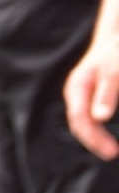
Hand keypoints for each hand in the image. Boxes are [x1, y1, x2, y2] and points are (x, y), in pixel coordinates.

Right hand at [67, 40, 118, 158]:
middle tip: (113, 153)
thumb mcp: (113, 74)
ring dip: (96, 137)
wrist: (116, 38)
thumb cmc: (114, 54)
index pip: (80, 120)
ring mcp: (83, 95)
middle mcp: (77, 93)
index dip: (94, 138)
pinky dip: (100, 129)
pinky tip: (110, 135)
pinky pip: (91, 117)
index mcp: (77, 88)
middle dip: (94, 142)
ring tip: (111, 148)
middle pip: (80, 124)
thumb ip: (106, 96)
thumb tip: (100, 118)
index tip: (112, 151)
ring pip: (85, 122)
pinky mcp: (93, 96)